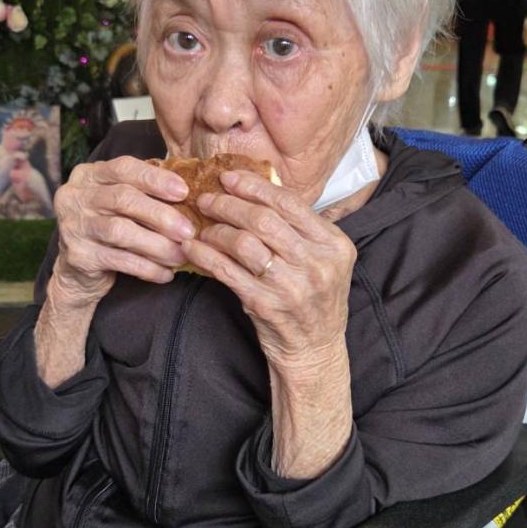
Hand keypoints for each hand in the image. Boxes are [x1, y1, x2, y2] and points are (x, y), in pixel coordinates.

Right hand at [49, 156, 192, 308]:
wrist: (77, 272)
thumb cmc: (108, 228)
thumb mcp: (118, 203)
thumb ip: (143, 192)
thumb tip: (189, 192)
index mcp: (88, 175)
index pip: (123, 168)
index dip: (155, 178)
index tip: (183, 191)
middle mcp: (75, 196)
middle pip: (123, 199)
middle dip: (160, 215)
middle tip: (188, 231)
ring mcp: (73, 226)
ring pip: (121, 231)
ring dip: (157, 245)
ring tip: (180, 255)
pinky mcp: (78, 255)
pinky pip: (120, 260)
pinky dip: (147, 268)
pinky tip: (165, 274)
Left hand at [179, 169, 356, 371]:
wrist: (314, 350)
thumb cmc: (314, 300)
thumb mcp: (323, 261)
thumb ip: (300, 230)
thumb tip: (256, 190)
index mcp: (334, 245)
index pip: (290, 203)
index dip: (255, 186)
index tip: (229, 178)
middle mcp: (316, 264)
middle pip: (264, 219)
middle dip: (229, 204)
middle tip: (207, 199)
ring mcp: (291, 286)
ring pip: (244, 242)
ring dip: (216, 230)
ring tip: (202, 227)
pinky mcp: (265, 305)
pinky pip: (227, 271)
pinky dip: (205, 255)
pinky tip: (192, 248)